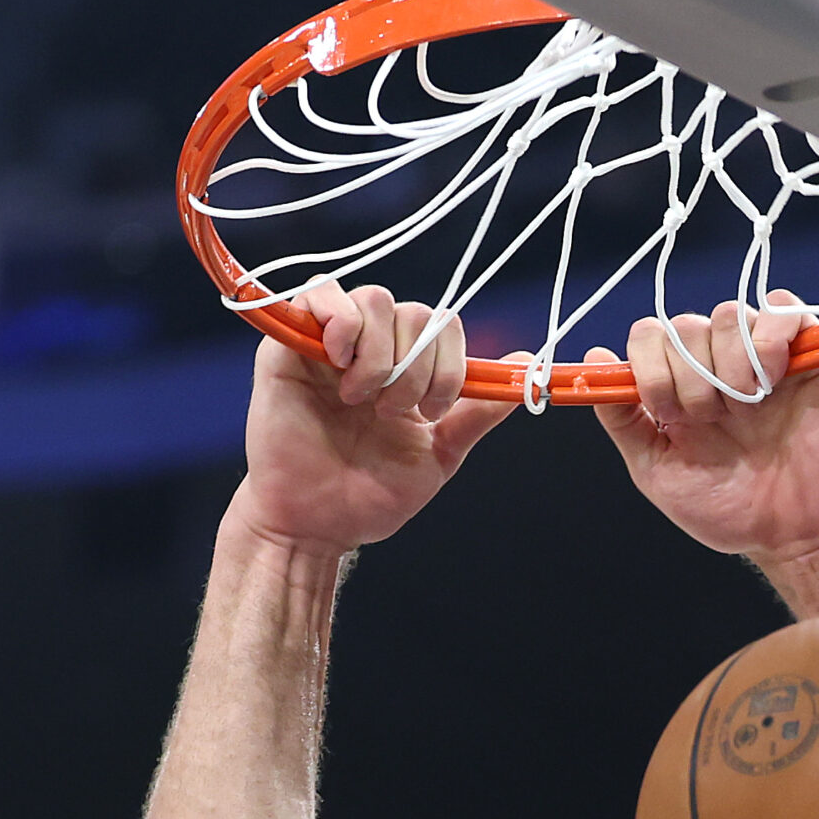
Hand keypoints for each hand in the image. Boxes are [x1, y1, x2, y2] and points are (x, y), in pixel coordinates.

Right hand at [238, 283, 516, 552]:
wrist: (318, 525)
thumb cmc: (371, 496)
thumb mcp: (439, 455)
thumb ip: (477, 413)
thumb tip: (529, 368)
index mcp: (408, 371)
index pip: (443, 327)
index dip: (448, 363)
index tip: (431, 412)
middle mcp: (372, 349)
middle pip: (413, 311)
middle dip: (414, 366)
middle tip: (390, 412)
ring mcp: (331, 343)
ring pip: (374, 299)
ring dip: (379, 353)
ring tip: (361, 399)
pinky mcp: (288, 343)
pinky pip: (320, 294)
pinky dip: (340, 320)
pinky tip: (339, 361)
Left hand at [589, 292, 818, 565]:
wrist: (793, 534)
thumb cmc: (727, 510)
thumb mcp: (657, 470)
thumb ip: (623, 419)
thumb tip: (592, 358)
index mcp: (677, 388)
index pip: (648, 336)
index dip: (651, 369)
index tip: (670, 416)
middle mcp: (715, 365)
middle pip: (684, 325)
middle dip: (691, 379)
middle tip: (713, 421)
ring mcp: (760, 357)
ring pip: (728, 315)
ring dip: (730, 366)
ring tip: (747, 410)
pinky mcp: (806, 354)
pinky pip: (782, 308)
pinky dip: (770, 338)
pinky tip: (772, 380)